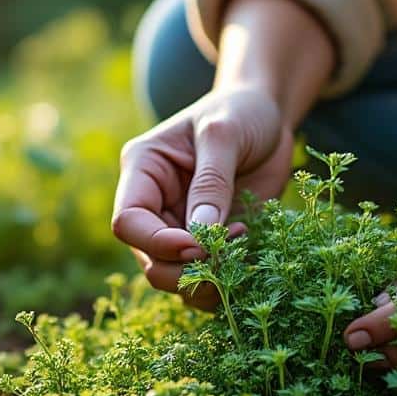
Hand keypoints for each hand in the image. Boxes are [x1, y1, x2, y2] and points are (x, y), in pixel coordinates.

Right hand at [112, 85, 292, 300]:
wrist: (268, 116)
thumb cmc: (240, 112)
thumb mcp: (224, 133)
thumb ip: (211, 181)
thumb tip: (201, 233)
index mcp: (143, 171)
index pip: (128, 222)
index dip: (158, 243)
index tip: (200, 247)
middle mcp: (154, 204)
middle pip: (148, 259)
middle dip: (184, 270)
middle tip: (228, 256)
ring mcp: (180, 227)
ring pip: (173, 277)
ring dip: (205, 282)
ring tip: (241, 252)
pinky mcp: (208, 243)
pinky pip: (204, 280)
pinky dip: (224, 283)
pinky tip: (248, 259)